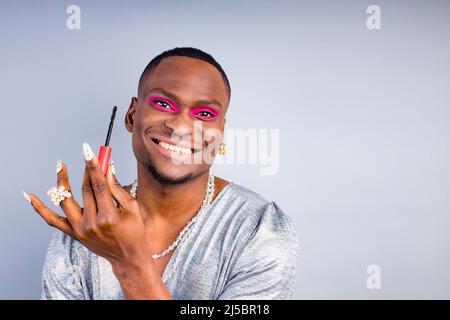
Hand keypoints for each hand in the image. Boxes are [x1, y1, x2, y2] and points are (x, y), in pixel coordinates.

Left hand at [27, 143, 148, 269]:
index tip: (89, 151)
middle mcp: (92, 223)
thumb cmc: (134, 231)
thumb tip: (108, 168)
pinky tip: (31, 196)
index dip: (94, 166)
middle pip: (85, 190)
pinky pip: (53, 220)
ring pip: (66, 200)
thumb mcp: (132, 209)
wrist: (128, 257)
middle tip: (87, 156)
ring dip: (62, 181)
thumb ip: (118, 189)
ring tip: (61, 167)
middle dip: (87, 170)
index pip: (99, 185)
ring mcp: (80, 230)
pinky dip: (40, 208)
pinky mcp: (74, 234)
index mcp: (109, 217)